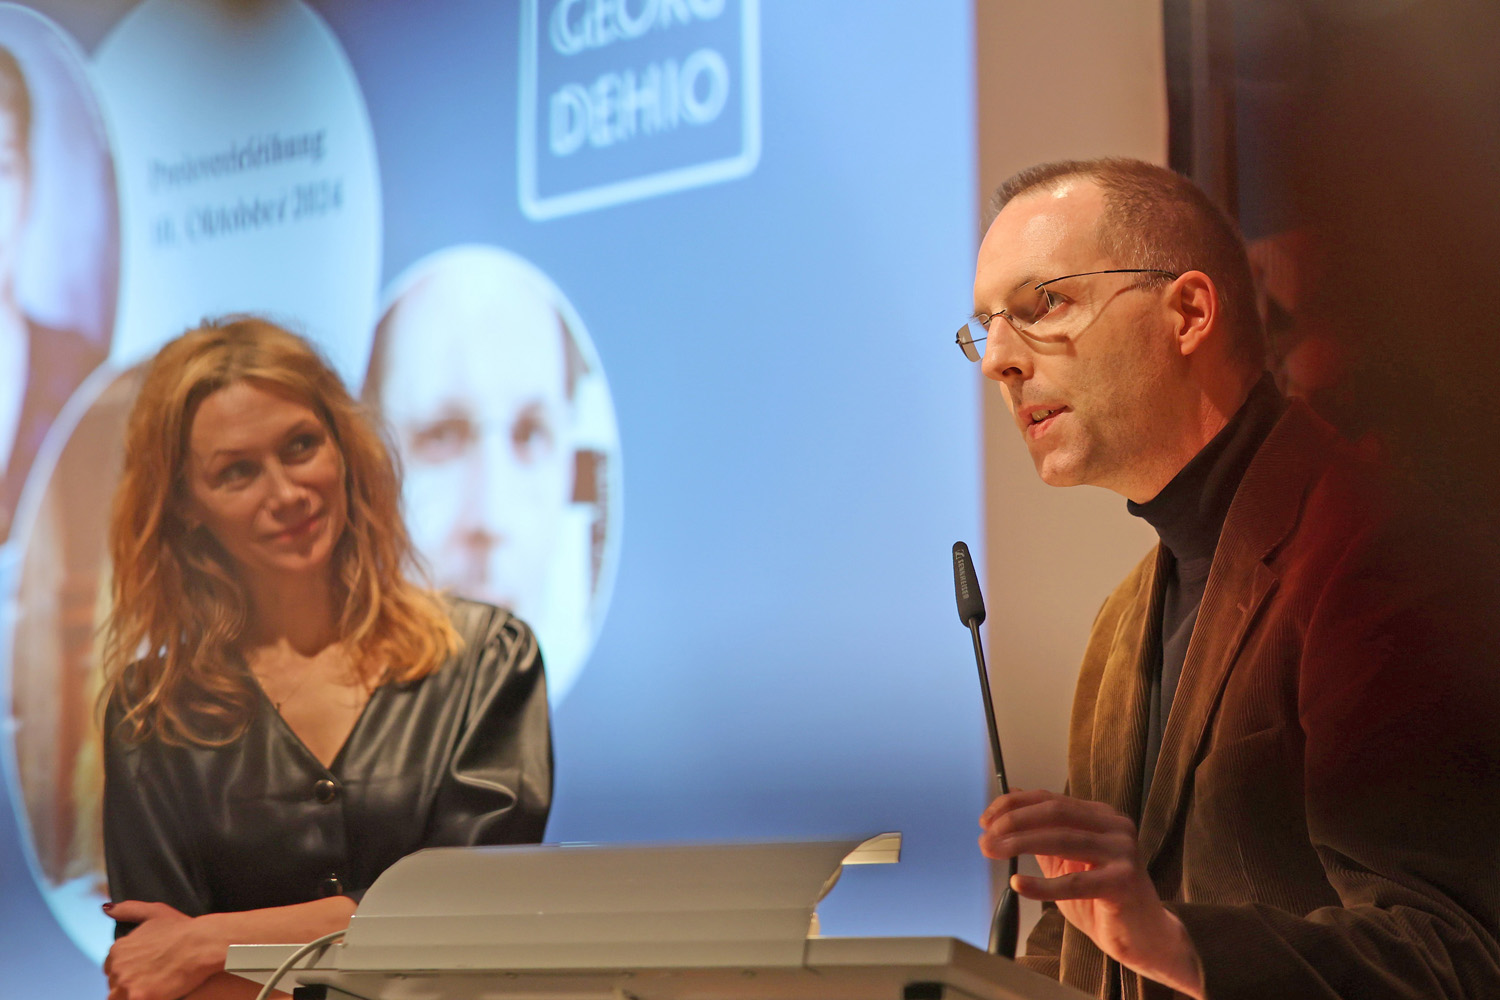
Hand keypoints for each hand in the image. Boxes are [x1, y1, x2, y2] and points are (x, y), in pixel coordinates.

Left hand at [103, 901, 225, 999]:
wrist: (202, 945)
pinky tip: (159, 994)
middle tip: (154, 980)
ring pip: (120, 997)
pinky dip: (146, 998)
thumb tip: (107, 909)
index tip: (147, 971)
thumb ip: (128, 910)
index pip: (112, 969)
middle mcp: (117, 967)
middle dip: (131, 985)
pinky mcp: (138, 997)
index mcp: (118, 949)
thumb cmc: (183, 929)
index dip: (130, 971)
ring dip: (133, 994)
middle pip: (115, 986)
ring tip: (156, 988)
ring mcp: (126, 984)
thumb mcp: (155, 912)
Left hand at [978, 789, 1203, 998]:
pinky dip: (1041, 884)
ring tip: (993, 852)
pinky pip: (1074, 881)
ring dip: (1020, 844)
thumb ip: (1042, 834)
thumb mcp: (1067, 862)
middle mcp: (1114, 826)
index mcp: (1100, 816)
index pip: (1049, 799)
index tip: (985, 820)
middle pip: (1054, 813)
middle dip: (1013, 822)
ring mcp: (1122, 852)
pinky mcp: (1123, 882)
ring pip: (1062, 839)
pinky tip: (1018, 885)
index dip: (1013, 805)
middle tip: (985, 837)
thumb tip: (1010, 801)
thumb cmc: (1103, 899)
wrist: (1144, 936)